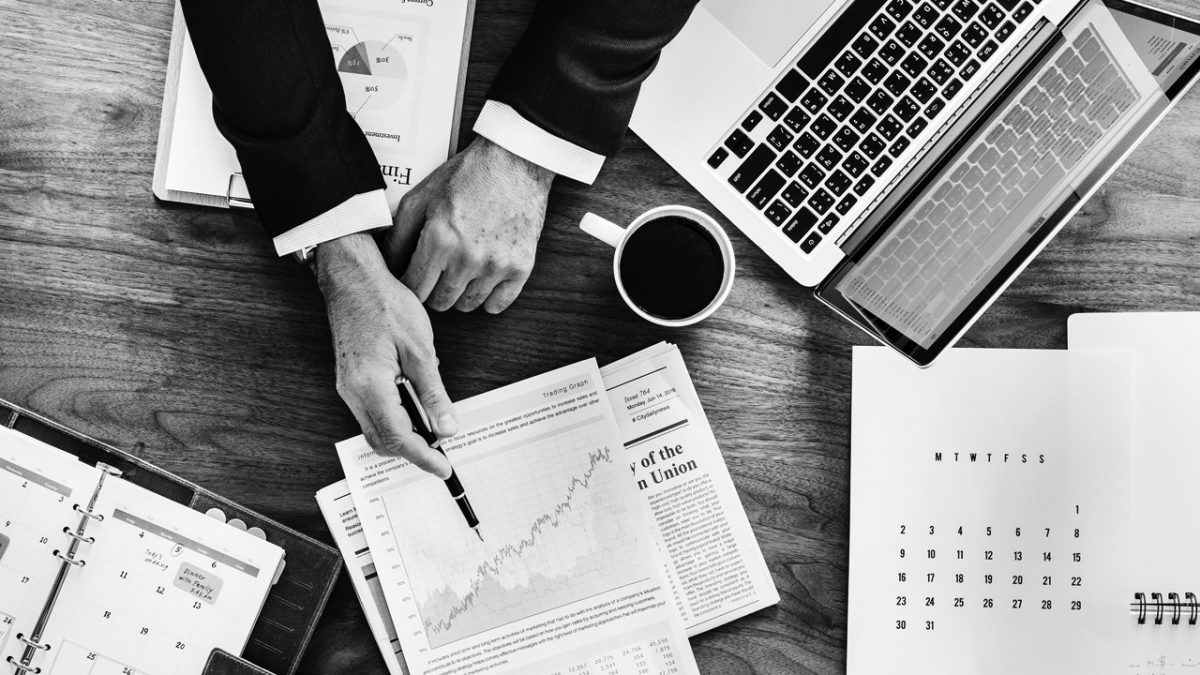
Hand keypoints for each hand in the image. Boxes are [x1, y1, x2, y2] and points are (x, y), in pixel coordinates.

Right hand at [315, 233, 457, 476]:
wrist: (354, 280)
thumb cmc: (385, 304)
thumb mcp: (421, 349)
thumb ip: (433, 392)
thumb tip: (446, 426)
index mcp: (370, 385)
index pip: (398, 437)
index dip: (422, 458)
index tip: (443, 468)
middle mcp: (352, 392)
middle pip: (381, 441)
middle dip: (411, 452)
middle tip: (441, 452)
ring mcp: (347, 387)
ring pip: (374, 429)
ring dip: (402, 435)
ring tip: (432, 427)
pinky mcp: (350, 380)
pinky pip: (370, 412)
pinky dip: (393, 418)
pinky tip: (414, 404)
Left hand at [383, 136, 554, 313]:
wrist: (515, 162)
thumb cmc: (466, 176)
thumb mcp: (421, 197)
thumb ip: (398, 235)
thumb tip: (387, 266)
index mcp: (439, 239)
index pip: (414, 289)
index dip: (410, 284)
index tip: (414, 276)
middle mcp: (468, 258)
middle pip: (439, 302)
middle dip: (432, 290)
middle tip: (437, 271)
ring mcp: (497, 265)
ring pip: (467, 305)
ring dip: (459, 293)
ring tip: (460, 270)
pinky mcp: (521, 267)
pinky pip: (497, 305)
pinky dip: (487, 298)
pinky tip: (482, 279)